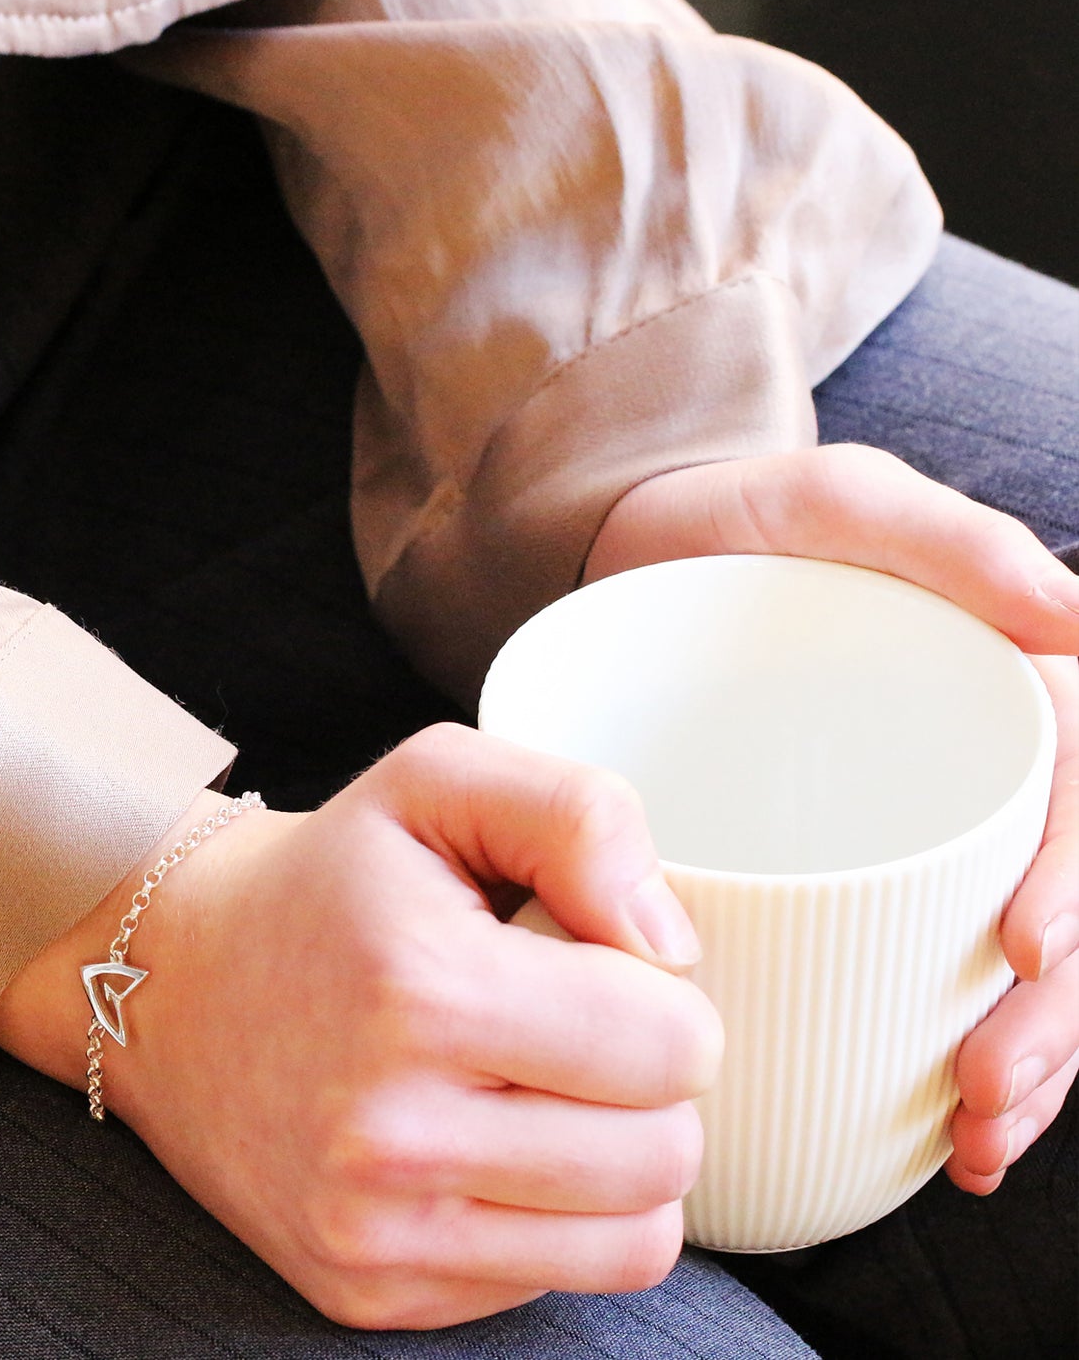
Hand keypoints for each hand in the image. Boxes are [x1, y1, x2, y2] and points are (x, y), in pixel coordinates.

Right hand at [0, 725, 720, 1329]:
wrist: (175, 982)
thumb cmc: (328, 878)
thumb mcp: (437, 780)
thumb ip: (579, 817)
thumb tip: (669, 944)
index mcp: (422, 990)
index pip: (670, 1047)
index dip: (668, 998)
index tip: (603, 968)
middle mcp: (392, 1134)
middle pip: (664, 1154)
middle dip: (653, 1084)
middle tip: (578, 1029)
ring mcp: (375, 1232)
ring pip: (635, 1242)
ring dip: (620, 1160)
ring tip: (544, 1088)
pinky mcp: (368, 1293)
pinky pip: (552, 1282)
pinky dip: (551, 1216)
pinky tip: (486, 1142)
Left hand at [586, 444, 1078, 1188]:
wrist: (613, 567)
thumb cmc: (728, 527)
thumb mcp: (829, 503)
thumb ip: (940, 538)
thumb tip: (1074, 619)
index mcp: (994, 698)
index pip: (1074, 806)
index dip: (1076, 888)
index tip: (1024, 957)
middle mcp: (965, 778)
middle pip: (1056, 913)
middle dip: (1048, 1020)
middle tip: (985, 1092)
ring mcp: (902, 832)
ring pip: (998, 970)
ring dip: (1014, 1067)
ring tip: (972, 1142)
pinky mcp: (832, 872)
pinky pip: (901, 971)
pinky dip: (921, 1054)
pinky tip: (926, 1130)